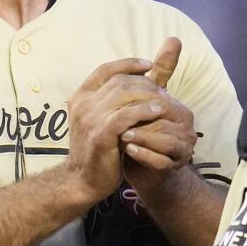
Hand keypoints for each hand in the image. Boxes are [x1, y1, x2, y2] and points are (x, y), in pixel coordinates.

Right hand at [64, 57, 169, 204]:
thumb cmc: (99, 148)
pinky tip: (158, 111)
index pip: (105, 70)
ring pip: (123, 95)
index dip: (128, 64)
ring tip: (165, 100)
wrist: (84, 180)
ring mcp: (89, 119)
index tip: (149, 66)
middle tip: (163, 90)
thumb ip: (121, 97)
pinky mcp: (100, 135)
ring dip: (148, 95)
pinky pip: (125, 116)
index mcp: (81, 96)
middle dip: (144, 83)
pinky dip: (144, 110)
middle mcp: (82, 104)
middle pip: (119, 81)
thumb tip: (140, 74)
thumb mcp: (105, 118)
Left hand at [123, 38, 197, 193]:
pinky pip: (161, 161)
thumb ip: (159, 73)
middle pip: (163, 118)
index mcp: (181, 109)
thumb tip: (174, 38)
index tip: (115, 100)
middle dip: (138, 118)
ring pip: (164, 140)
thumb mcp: (146, 100)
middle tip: (116, 119)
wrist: (143, 168)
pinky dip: (144, 155)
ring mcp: (183, 149)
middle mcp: (187, 127)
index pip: (161, 98)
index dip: (138, 98)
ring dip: (141, 137)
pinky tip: (128, 151)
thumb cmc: (142, 130)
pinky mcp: (175, 168)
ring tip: (121, 136)